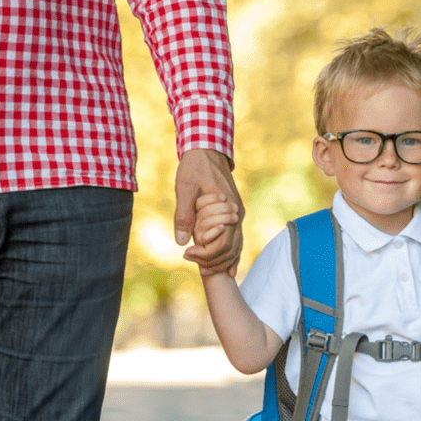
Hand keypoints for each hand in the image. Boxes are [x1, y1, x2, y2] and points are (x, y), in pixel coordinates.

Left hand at [176, 149, 243, 275]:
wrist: (208, 150)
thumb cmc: (195, 167)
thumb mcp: (184, 188)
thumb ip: (184, 214)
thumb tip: (181, 241)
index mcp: (228, 208)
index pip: (221, 242)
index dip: (205, 254)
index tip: (186, 255)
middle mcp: (237, 214)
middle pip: (231, 248)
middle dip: (213, 262)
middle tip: (194, 265)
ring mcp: (238, 215)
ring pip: (237, 246)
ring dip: (223, 262)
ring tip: (206, 270)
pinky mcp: (235, 214)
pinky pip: (238, 239)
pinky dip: (233, 255)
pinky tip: (227, 268)